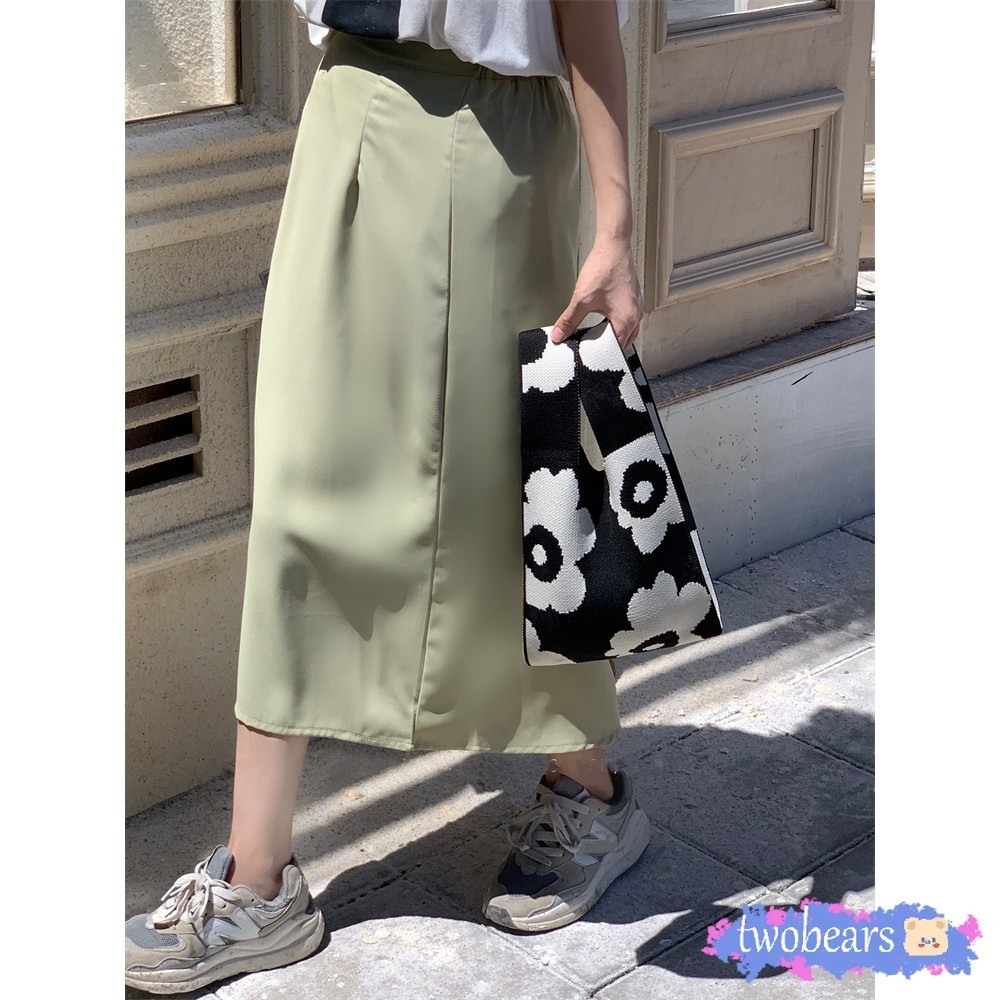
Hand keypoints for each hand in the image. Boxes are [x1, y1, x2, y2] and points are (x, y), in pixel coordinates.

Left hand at [550, 233, 643, 348]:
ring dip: (612, 336)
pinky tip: (604, 323)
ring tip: (596, 339)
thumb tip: (559, 336)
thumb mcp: (582, 299)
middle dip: (607, 348)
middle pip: (622, 342)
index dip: (601, 355)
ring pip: (626, 331)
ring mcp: (636, 307)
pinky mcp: (632, 299)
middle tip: (591, 351)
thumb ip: (569, 320)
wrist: (614, 245)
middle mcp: (635, 316)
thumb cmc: (605, 268)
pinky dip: (616, 325)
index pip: (616, 349)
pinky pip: (626, 320)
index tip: (589, 358)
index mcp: (627, 320)